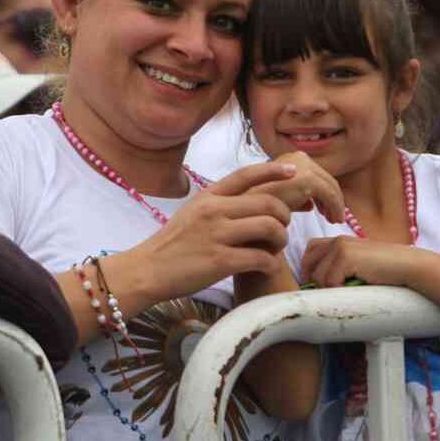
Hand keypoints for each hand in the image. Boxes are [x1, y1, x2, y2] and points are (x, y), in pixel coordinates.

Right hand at [136, 162, 295, 300]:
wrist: (147, 270)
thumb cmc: (173, 244)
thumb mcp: (193, 212)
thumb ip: (219, 204)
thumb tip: (250, 201)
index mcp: (208, 196)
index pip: (246, 174)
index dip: (273, 170)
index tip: (292, 171)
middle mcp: (213, 210)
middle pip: (268, 202)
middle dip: (284, 215)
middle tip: (283, 228)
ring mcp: (216, 235)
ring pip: (270, 227)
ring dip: (281, 239)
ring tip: (276, 248)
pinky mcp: (219, 261)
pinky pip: (261, 257)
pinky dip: (271, 262)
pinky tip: (266, 265)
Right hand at [247, 152, 344, 222]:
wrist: (246, 212)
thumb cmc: (256, 209)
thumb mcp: (278, 200)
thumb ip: (295, 199)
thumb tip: (310, 205)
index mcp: (289, 159)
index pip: (315, 174)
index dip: (324, 193)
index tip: (325, 211)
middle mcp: (296, 157)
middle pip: (325, 178)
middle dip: (332, 199)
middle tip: (334, 217)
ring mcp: (302, 166)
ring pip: (330, 186)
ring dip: (336, 204)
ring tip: (334, 220)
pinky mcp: (307, 179)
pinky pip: (330, 194)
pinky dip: (336, 207)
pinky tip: (334, 220)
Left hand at [301, 236, 418, 287]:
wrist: (407, 266)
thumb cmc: (385, 271)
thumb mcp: (358, 264)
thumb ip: (338, 267)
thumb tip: (314, 285)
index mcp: (338, 241)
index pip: (309, 251)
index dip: (309, 269)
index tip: (319, 285)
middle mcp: (337, 240)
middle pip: (308, 263)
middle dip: (314, 280)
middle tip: (329, 292)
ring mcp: (340, 247)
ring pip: (317, 276)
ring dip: (330, 288)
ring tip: (348, 289)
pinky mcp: (345, 257)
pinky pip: (329, 281)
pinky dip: (340, 289)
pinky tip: (355, 287)